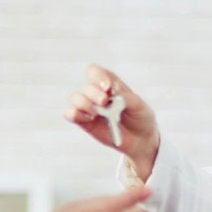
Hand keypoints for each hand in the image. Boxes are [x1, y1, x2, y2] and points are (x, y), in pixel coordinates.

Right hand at [65, 64, 160, 178]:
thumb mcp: (138, 105)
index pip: (94, 72)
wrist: (141, 139)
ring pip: (75, 98)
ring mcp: (89, 107)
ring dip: (84, 103)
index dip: (98, 77)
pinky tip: (89, 118)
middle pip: (86, 86)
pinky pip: (70, 114)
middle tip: (105, 102)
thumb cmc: (140, 117)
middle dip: (94, 93)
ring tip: (98, 113)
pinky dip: (75, 114)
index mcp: (109, 83)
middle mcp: (96, 93)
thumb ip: (125, 97)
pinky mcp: (84, 122)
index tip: (107, 88)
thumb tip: (111, 92)